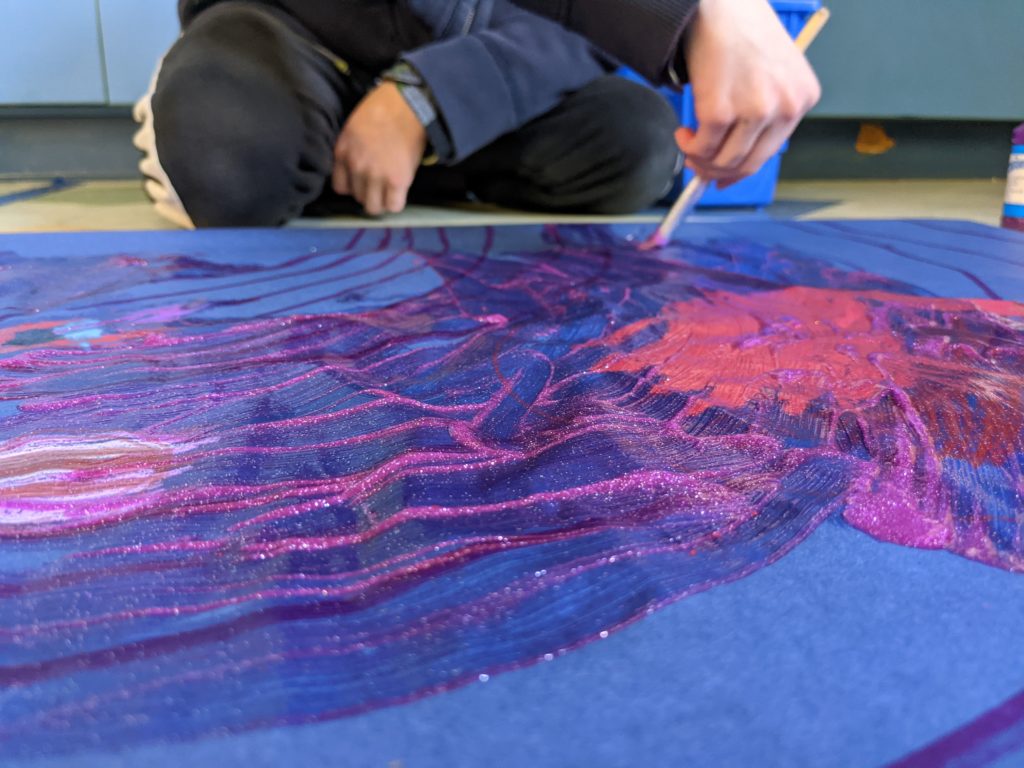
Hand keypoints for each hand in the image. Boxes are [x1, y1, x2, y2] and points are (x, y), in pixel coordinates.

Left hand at [332, 82, 427, 215]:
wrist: (408, 103)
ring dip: (382, 201)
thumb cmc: (384, 108)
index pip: (340, 187)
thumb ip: (352, 150)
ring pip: (374, 207)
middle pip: (358, 198)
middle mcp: (356, 166)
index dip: (353, 187)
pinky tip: (400, 192)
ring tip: (390, 191)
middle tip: (381, 183)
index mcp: (343, 152)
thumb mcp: (354, 128)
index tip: (363, 182)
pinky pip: (393, 206)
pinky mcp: (397, 180)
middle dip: (369, 193)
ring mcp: (376, 175)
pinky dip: (396, 203)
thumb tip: (359, 169)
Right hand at [677, 0, 820, 185]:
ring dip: (700, 161)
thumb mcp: (775, 69)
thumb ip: (767, 108)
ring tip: (688, 145)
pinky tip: (683, 134)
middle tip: (698, 166)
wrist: (720, 7)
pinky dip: (689, 147)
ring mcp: (755, 110)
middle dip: (718, 170)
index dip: (742, 170)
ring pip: (725, 160)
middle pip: (749, 162)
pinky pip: (703, 147)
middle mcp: (785, 106)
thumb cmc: (743, 31)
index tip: (724, 176)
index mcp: (803, 97)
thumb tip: (737, 153)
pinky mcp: (721, 111)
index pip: (771, 150)